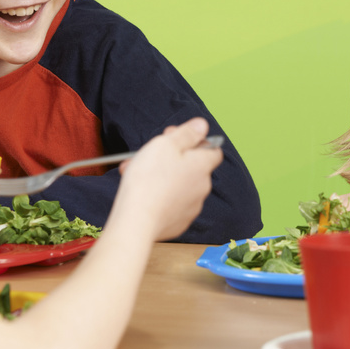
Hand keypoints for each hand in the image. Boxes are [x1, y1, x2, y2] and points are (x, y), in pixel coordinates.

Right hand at [116, 118, 221, 240]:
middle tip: (151, 153)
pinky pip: (172, 203)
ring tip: (137, 173)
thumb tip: (202, 125)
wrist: (137, 221)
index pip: (212, 149)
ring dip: (163, 176)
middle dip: (173, 158)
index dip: (195, 141)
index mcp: (202, 166)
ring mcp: (191, 207)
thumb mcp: (166, 144)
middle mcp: (202, 187)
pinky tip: (141, 193)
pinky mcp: (178, 223)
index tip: (175, 138)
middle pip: (193, 166)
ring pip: (179, 185)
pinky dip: (160, 197)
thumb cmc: (149, 179)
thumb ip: (187, 133)